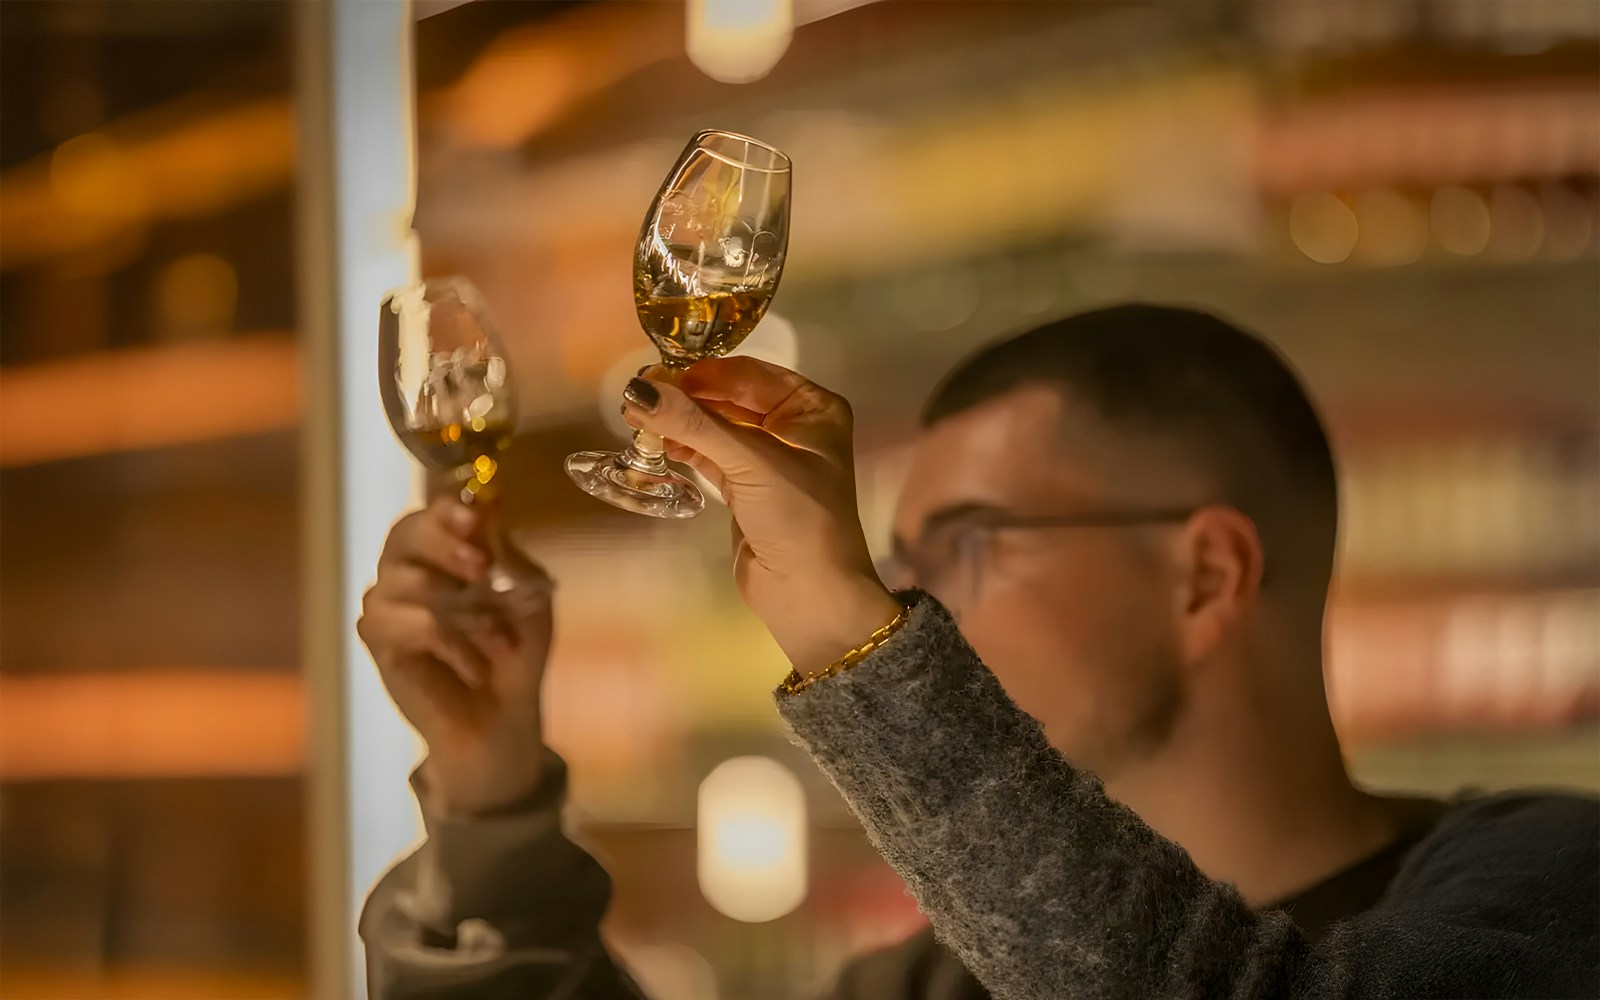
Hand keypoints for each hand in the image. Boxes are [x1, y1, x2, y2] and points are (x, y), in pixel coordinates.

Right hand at [357, 497, 553, 815]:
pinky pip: (400, 623)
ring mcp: (387, 602)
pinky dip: (447, 644)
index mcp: (446, 548)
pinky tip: (472, 666)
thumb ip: (506, 552)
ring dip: (461, 610)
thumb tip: (491, 501)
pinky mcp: (377, 640)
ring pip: (404, 580)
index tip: (473, 516)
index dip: (447, 509)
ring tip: (497, 640)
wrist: (503, 716)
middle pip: (404, 533)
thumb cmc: (516, 650)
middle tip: (480, 569)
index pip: (432, 511)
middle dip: (444, 545)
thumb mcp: (528, 596)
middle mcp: (409, 567)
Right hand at [623, 358, 899, 672]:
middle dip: (686, 398)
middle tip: (637, 394)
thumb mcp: (749, 462)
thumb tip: (639, 387)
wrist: (810, 594)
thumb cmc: (797, 517)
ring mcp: (770, 459)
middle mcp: (794, 426)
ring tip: (635, 416)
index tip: (655, 373)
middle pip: (729, 399)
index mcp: (813, 408)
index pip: (748, 375)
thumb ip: (694, 424)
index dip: (702, 373)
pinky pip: (711, 456)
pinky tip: (656, 442)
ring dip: (680, 423)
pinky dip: (686, 448)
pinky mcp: (747, 488)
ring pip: (717, 428)